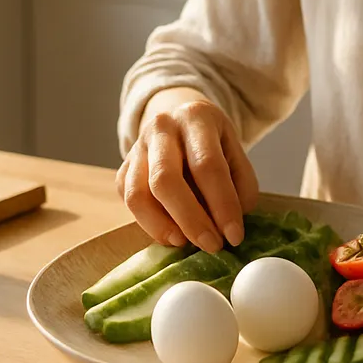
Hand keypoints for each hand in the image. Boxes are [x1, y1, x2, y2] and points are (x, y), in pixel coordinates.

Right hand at [115, 89, 258, 253]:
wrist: (181, 122)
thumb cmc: (213, 144)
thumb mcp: (236, 153)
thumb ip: (240, 186)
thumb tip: (229, 227)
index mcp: (196, 117)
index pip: (207, 165)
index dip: (222, 204)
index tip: (235, 236)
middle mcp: (161, 128)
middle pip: (166, 179)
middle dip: (191, 220)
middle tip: (212, 245)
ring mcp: (136, 148)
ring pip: (139, 195)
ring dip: (164, 227)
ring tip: (187, 243)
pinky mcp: (122, 171)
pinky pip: (131, 204)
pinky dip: (152, 226)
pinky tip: (174, 233)